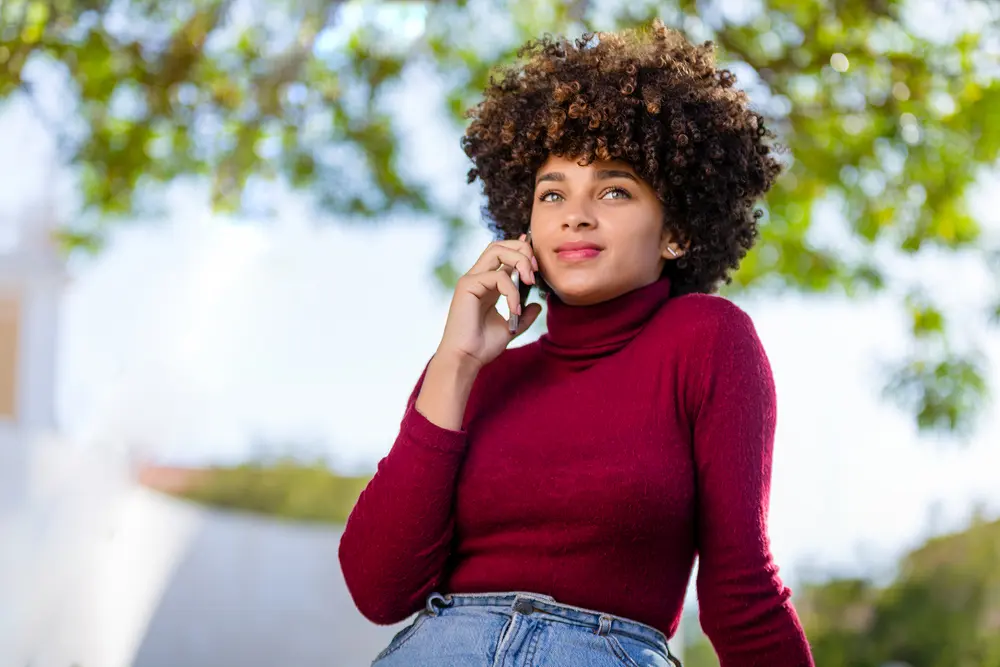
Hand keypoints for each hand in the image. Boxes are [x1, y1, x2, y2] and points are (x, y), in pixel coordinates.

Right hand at [435, 234, 542, 369]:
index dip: (521, 250)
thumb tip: (538, 305)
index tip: (536, 263)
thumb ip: (524, 315)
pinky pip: (497, 276)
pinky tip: (515, 310)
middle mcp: (478, 278)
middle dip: (522, 250)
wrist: (466, 359)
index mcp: (487, 284)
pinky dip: (512, 292)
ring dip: (519, 261)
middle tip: (535, 271)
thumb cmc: (483, 346)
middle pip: (499, 244)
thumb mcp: (511, 328)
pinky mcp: (467, 286)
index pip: (502, 254)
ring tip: (530, 282)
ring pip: (496, 250)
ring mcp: (471, 280)